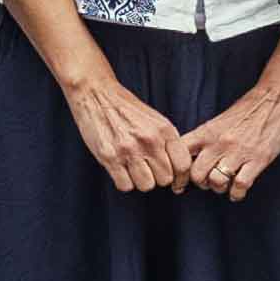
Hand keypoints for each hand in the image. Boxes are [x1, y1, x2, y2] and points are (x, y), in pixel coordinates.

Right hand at [66, 70, 199, 194]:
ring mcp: (129, 149)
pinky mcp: (110, 157)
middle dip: (157, 177)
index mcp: (164, 130)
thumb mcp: (155, 120)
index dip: (181, 178)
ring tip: (133, 167)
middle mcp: (149, 140)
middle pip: (165, 179)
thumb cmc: (126, 109)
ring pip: (146, 185)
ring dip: (140, 181)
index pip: (183, 165)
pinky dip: (123, 181)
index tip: (176, 181)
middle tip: (148, 168)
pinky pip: (125, 186)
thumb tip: (179, 169)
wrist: (96, 94)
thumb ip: (168, 142)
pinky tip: (120, 168)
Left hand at [177, 73, 279, 198]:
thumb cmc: (249, 109)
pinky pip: (240, 186)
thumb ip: (206, 137)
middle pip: (196, 174)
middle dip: (201, 182)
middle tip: (208, 181)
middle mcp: (219, 143)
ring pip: (216, 182)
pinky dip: (237, 193)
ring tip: (225, 184)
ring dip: (219, 188)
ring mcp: (238, 152)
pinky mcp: (258, 160)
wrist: (277, 98)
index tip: (182, 177)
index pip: (181, 153)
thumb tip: (193, 156)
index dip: (178, 169)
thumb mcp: (220, 120)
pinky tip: (238, 190)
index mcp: (208, 132)